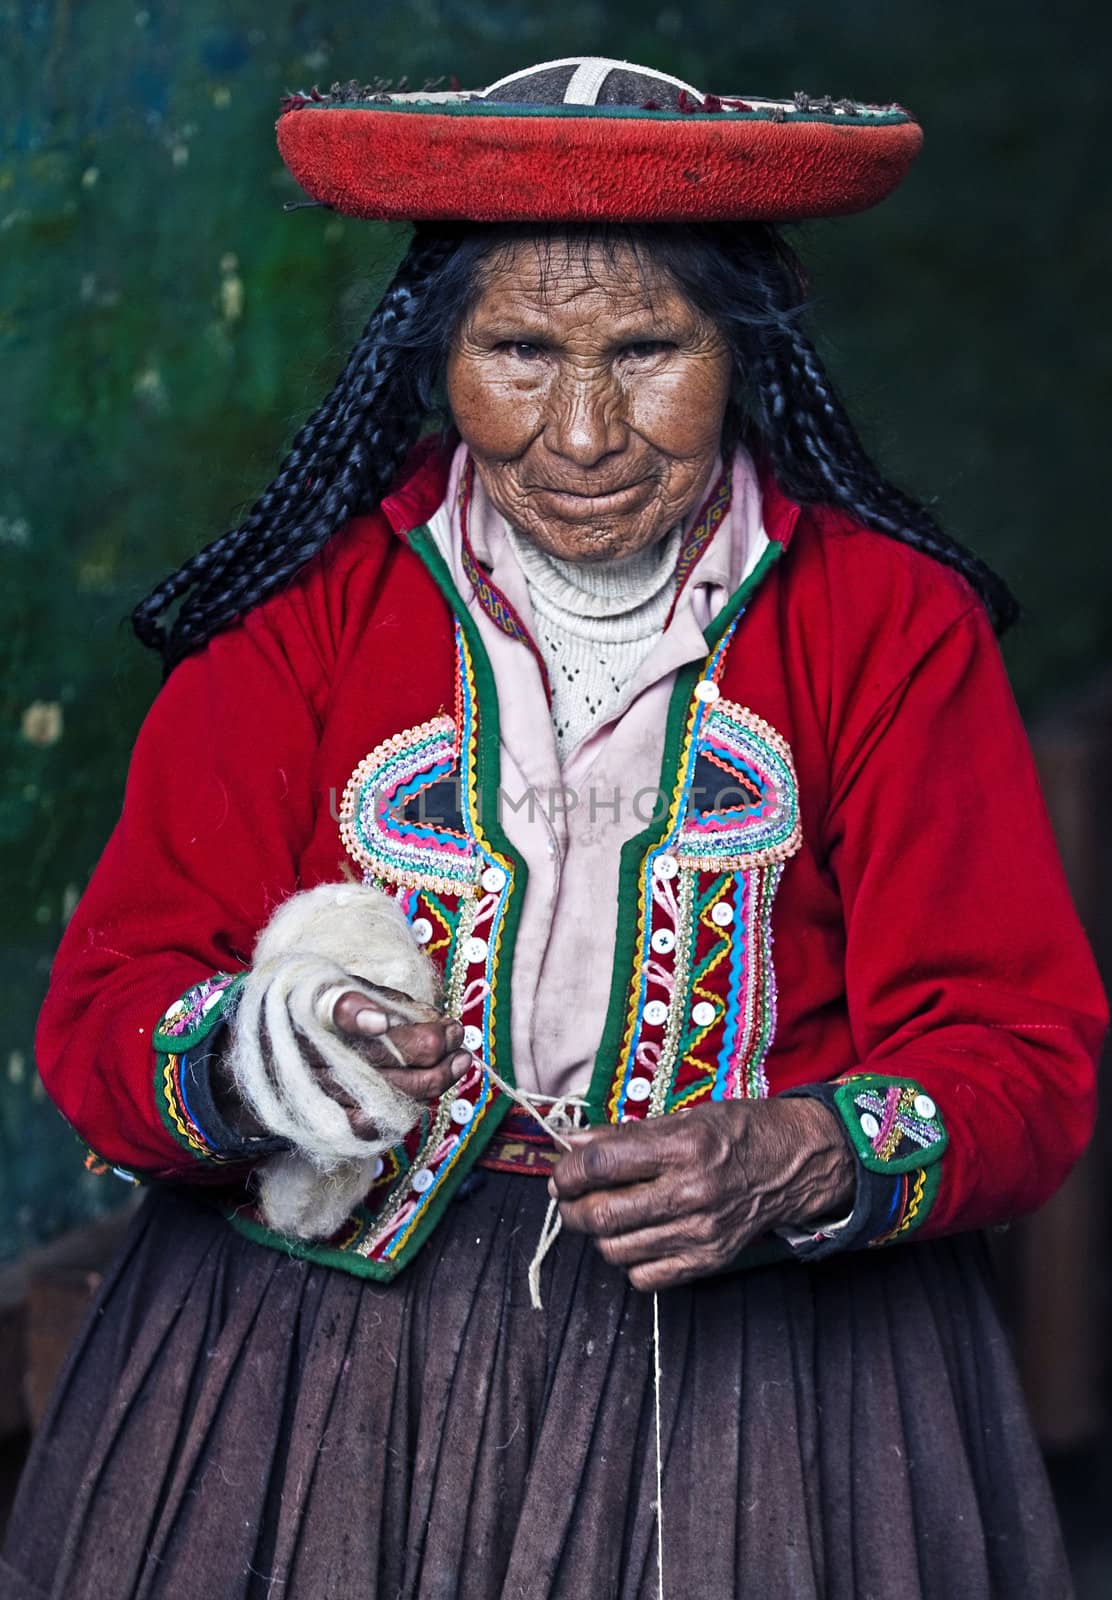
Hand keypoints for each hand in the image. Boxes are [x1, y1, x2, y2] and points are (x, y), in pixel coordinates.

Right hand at [211, 985, 469, 1141]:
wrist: (250, 1060)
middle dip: (428, 1047)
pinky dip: (401, 1109)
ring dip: (431, 1079)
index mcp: (311, 1009)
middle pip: (378, 1056)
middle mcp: (315, 1052)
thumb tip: (431, 1016)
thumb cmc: (305, 1012)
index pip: (332, 1009)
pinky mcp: (322, 1117)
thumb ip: (380, 998)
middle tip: (459, 1037)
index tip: (383, 1021)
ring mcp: (319, 1089)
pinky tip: (428, 1094)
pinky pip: (368, 1122)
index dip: (355, 1014)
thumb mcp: (331, 987)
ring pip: (384, 1091)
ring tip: (461, 1063)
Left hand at [549, 1098, 854, 1290]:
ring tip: (604, 1215)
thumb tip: (574, 1144)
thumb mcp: (684, 1118)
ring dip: (598, 1234)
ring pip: (616, 1250)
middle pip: (602, 1215)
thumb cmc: (736, 1132)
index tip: (562, 1172)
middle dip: (572, 1208)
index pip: (602, 1165)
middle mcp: (691, 1193)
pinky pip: (646, 1277)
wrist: (793, 1163)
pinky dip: (629, 1260)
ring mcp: (701, 1233)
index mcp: (683, 1147)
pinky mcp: (709, 1260)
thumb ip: (625, 1135)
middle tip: (570, 1197)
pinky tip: (636, 1237)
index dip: (568, 1171)